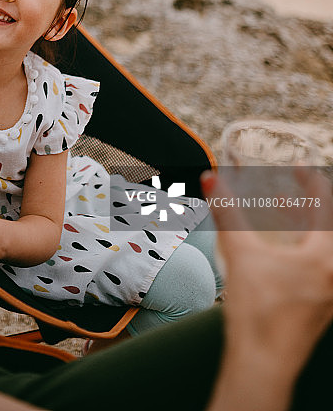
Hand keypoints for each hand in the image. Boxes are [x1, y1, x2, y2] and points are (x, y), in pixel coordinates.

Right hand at [203, 169, 332, 387]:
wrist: (262, 364)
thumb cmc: (256, 311)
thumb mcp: (240, 254)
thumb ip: (226, 212)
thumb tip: (211, 178)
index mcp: (324, 257)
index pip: (326, 205)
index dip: (312, 181)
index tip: (299, 168)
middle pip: (329, 227)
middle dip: (309, 205)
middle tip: (292, 190)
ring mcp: (331, 293)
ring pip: (326, 248)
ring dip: (308, 227)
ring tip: (286, 216)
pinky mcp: (323, 308)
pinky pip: (323, 267)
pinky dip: (308, 249)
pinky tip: (284, 251)